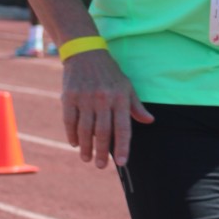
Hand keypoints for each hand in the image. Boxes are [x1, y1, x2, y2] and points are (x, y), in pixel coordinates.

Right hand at [60, 50, 153, 168]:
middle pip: (103, 132)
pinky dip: (72, 134)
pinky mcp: (69, 96)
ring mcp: (85, 98)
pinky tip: (75, 143)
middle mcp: (103, 99)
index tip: (123, 163)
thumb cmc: (109, 72)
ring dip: (86, 147)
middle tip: (101, 166)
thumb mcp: (126, 86)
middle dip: (102, 152)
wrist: (85, 52)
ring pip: (85, 129)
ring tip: (87, 158)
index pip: (123, 128)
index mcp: (120, 98)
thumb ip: (136, 106)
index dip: (124, 147)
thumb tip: (150, 121)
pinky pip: (70, 121)